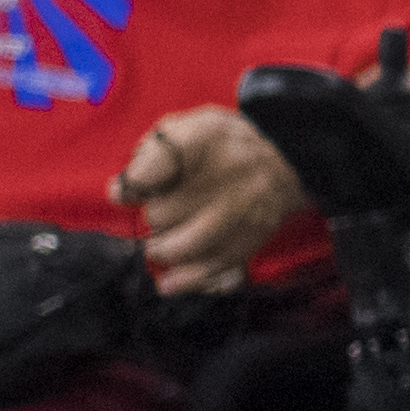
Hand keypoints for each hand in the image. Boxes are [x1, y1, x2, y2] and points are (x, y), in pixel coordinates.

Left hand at [108, 103, 308, 294]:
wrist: (287, 158)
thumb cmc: (221, 146)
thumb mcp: (187, 128)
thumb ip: (151, 154)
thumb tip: (122, 194)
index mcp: (204, 136)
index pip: (148, 170)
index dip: (130, 186)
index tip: (126, 192)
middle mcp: (227, 171)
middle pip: (160, 213)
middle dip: (153, 217)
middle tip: (160, 212)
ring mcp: (242, 207)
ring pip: (181, 245)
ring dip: (162, 249)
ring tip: (159, 245)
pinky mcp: (253, 235)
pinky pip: (212, 265)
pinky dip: (186, 278)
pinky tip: (169, 283)